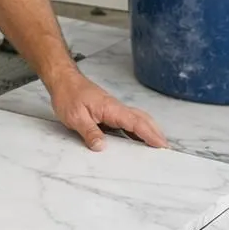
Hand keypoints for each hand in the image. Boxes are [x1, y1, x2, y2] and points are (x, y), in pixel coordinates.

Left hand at [49, 72, 167, 150]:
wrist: (63, 80)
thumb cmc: (68, 95)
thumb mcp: (75, 117)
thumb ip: (90, 132)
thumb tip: (101, 147)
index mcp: (111, 108)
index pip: (136, 122)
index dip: (150, 134)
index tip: (161, 145)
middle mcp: (116, 108)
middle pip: (142, 119)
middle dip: (155, 132)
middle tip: (165, 148)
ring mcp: (113, 109)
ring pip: (137, 119)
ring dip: (148, 130)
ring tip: (156, 146)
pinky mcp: (108, 112)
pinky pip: (127, 121)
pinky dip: (136, 130)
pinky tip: (136, 140)